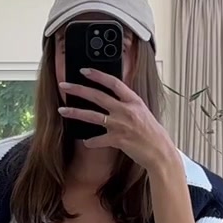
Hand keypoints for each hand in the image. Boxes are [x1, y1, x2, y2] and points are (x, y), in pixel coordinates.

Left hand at [58, 70, 178, 172]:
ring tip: (62, 110)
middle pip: (97, 96)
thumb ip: (128, 103)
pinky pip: (97, 140)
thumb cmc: (152, 133)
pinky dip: (90, 141)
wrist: (160, 151)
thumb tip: (113, 97)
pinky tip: (86, 141)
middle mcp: (126, 110)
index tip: (84, 71)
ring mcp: (121, 125)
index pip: (113, 83)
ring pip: (92, 116)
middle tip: (64, 85)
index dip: (97, 75)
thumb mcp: (142, 111)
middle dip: (78, 89)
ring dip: (75, 112)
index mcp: (133, 101)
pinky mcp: (117, 140)